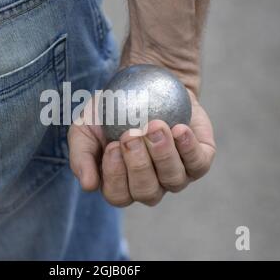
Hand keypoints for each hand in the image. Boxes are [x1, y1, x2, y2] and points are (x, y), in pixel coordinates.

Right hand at [67, 90, 215, 206]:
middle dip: (138, 164)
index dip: (115, 175)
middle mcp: (150, 185)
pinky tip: (179, 129)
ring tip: (154, 126)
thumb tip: (89, 185)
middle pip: (146, 192)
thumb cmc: (110, 111)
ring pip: (173, 180)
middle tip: (131, 133)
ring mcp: (176, 174)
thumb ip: (81, 155)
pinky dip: (188, 148)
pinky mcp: (199, 159)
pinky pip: (198, 164)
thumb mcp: (85, 128)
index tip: (112, 144)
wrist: (142, 85)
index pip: (118, 195)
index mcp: (121, 184)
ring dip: (163, 154)